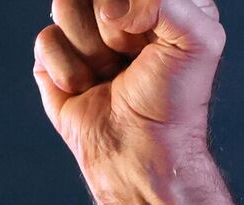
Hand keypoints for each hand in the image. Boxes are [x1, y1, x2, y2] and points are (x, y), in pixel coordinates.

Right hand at [33, 0, 243, 204]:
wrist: (140, 150)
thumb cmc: (174, 99)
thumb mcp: (198, 40)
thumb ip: (164, 2)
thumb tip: (111, 8)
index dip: (137, 7)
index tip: (151, 34)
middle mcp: (123, 8)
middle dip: (113, 25)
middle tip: (134, 54)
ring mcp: (87, 30)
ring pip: (64, 3)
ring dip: (92, 49)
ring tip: (112, 72)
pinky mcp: (57, 54)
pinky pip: (46, 39)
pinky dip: (70, 70)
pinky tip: (89, 87)